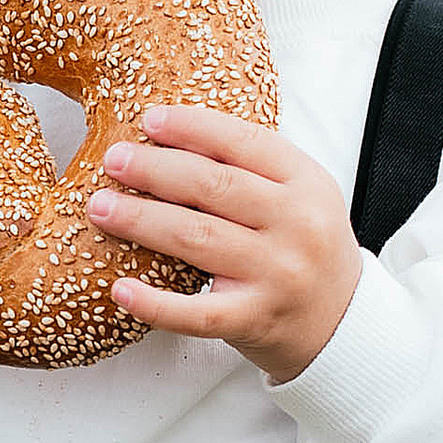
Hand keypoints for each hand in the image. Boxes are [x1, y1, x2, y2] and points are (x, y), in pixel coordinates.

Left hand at [87, 104, 362, 382]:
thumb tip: (174, 132)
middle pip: (213, 187)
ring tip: (100, 207)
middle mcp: (297, 226)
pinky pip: (196, 313)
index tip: (149, 120)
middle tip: (113, 159)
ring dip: (140, 220)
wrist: (342, 322)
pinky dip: (154, 303)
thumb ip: (254, 166)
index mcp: (307, 183)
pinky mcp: (255, 321)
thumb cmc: (306, 249)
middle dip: (155, 169)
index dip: (192, 127)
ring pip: (196, 239)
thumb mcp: (301, 195)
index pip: (243, 143)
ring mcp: (277, 276)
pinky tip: (120, 290)